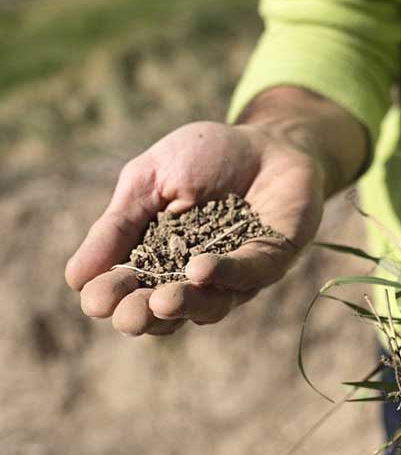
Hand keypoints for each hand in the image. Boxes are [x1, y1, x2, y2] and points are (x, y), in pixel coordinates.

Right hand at [64, 121, 325, 334]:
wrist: (266, 138)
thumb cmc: (204, 157)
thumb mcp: (148, 181)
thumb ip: (117, 226)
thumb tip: (74, 278)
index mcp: (156, 260)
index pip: (127, 292)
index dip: (110, 298)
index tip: (96, 298)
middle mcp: (195, 279)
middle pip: (165, 314)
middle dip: (143, 316)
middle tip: (127, 314)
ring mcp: (236, 275)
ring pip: (208, 306)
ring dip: (183, 305)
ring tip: (161, 301)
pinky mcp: (272, 260)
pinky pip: (248, 276)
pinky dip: (223, 274)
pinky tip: (199, 269)